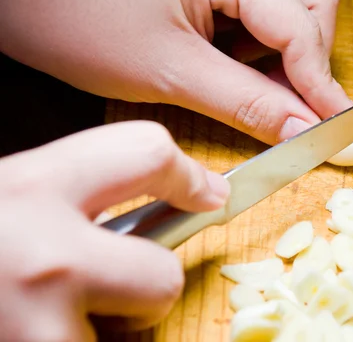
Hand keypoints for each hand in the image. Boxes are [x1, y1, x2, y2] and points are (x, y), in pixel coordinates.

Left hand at [0, 0, 352, 145]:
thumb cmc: (80, 18)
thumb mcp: (169, 70)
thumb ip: (245, 101)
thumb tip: (299, 129)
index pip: (299, 24)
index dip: (320, 82)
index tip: (336, 124)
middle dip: (308, 59)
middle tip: (292, 107)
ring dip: (288, 44)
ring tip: (247, 76)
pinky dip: (265, 29)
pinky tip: (235, 51)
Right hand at [0, 121, 229, 339]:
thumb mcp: (11, 192)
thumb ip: (76, 190)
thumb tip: (172, 195)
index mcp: (36, 187)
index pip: (149, 153)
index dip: (187, 176)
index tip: (208, 194)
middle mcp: (48, 255)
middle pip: (165, 274)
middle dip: (150, 283)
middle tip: (113, 283)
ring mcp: (44, 324)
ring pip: (136, 325)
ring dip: (110, 323)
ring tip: (51, 313)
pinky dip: (80, 341)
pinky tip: (34, 331)